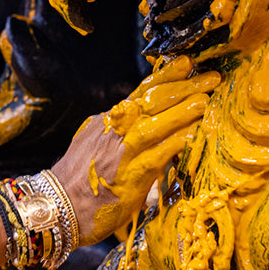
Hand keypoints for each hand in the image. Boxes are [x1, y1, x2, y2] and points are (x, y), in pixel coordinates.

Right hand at [53, 56, 219, 243]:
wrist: (58, 205)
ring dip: (180, 112)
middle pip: (150, 103)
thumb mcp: (94, 142)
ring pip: (153, 126)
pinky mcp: (129, 177)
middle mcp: (113, 131)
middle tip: (210, 77)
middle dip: (182, 88)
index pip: (140, 93)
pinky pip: (155, 156)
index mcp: (107, 121)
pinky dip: (173, 144)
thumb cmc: (79, 178)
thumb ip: (118, 131)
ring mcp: (121, 153)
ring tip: (204, 100)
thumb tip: (139, 120)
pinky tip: (191, 135)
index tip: (186, 63)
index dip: (164, 77)